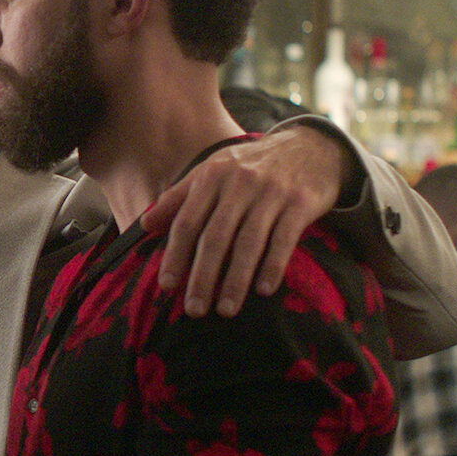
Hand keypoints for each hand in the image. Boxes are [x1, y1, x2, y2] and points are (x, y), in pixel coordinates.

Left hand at [141, 124, 348, 316]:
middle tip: (194, 310)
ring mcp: (272, 193)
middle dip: (203, 276)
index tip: (167, 286)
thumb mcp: (213, 170)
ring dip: (236, 280)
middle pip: (216, 237)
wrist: (312, 146)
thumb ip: (179, 197)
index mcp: (212, 176)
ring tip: (225, 310)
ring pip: (248, 242)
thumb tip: (145, 225)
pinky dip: (272, 266)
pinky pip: (284, 240)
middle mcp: (240, 183)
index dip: (176, 255)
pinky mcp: (301, 203)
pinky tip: (263, 290)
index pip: (188, 222)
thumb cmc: (252, 165)